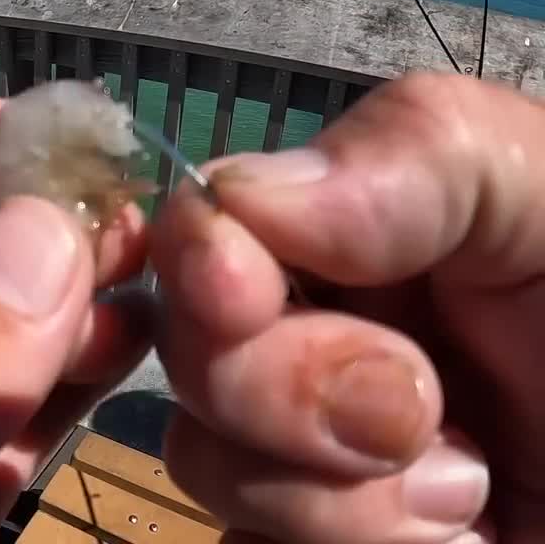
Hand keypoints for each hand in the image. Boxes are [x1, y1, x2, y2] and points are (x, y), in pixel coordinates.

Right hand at [151, 72, 543, 542]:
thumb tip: (234, 196)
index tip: (237, 292)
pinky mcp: (318, 542)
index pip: (209, 228)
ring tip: (475, 498)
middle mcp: (318, 334)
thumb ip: (423, 157)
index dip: (200, 259)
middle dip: (284, 390)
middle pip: (186, 354)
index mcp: (362, 234)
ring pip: (210, 468)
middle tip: (424, 418)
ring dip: (335, 504)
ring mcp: (314, 454)